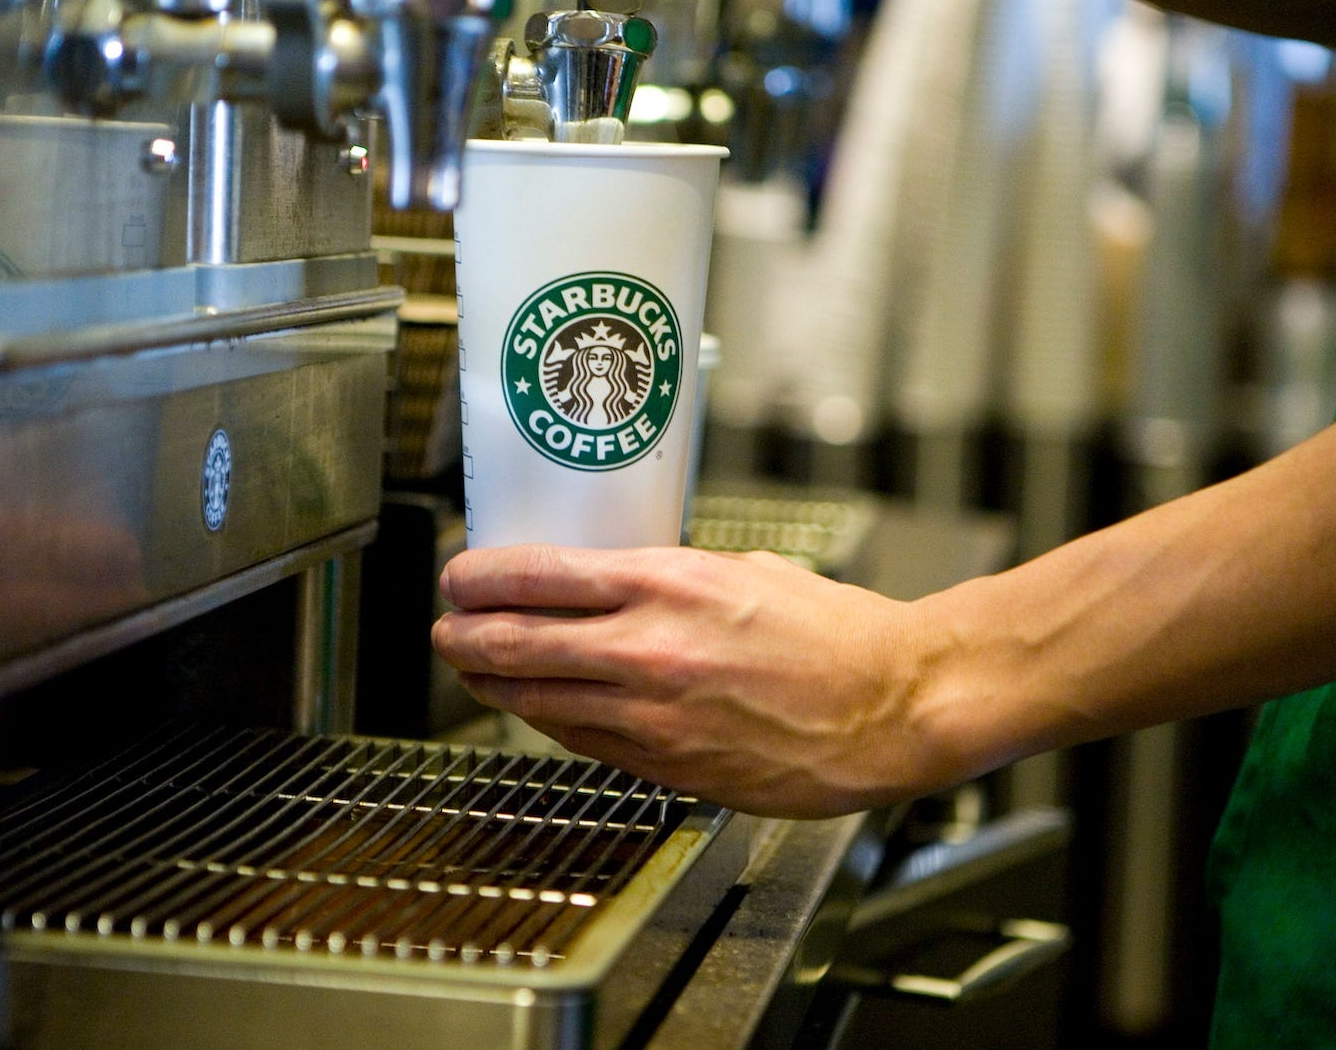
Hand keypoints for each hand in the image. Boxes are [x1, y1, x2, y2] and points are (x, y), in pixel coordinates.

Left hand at [432, 544, 973, 817]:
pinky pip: (583, 740)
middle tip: (445, 627)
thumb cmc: (832, 633)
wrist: (890, 707)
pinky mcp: (668, 766)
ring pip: (538, 699)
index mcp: (669, 584)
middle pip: (518, 642)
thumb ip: (668, 579)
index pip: (540, 575)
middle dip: (465, 635)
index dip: (481, 578)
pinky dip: (548, 719)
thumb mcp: (743, 570)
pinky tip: (536, 706)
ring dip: (492, 683)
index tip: (459, 576)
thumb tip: (612, 582)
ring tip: (473, 668)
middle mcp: (650, 649)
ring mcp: (654, 715)